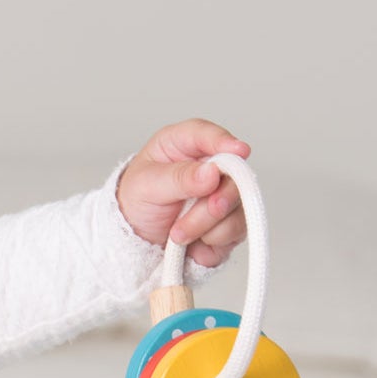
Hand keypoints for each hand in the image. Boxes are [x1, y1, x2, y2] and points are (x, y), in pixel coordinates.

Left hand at [117, 119, 251, 268]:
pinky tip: (193, 242)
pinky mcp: (230, 220)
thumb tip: (212, 172)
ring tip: (176, 234)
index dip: (224, 141)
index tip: (240, 151)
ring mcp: (224, 192)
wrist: (136, 239)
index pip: (207, 135)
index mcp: (184, 144)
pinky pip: (237, 231)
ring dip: (206, 227)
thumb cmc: (137, 202)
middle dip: (214, 202)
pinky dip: (213, 242)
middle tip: (194, 214)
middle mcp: (210, 164)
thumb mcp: (146, 186)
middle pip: (233, 176)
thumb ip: (179, 178)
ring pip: (237, 207)